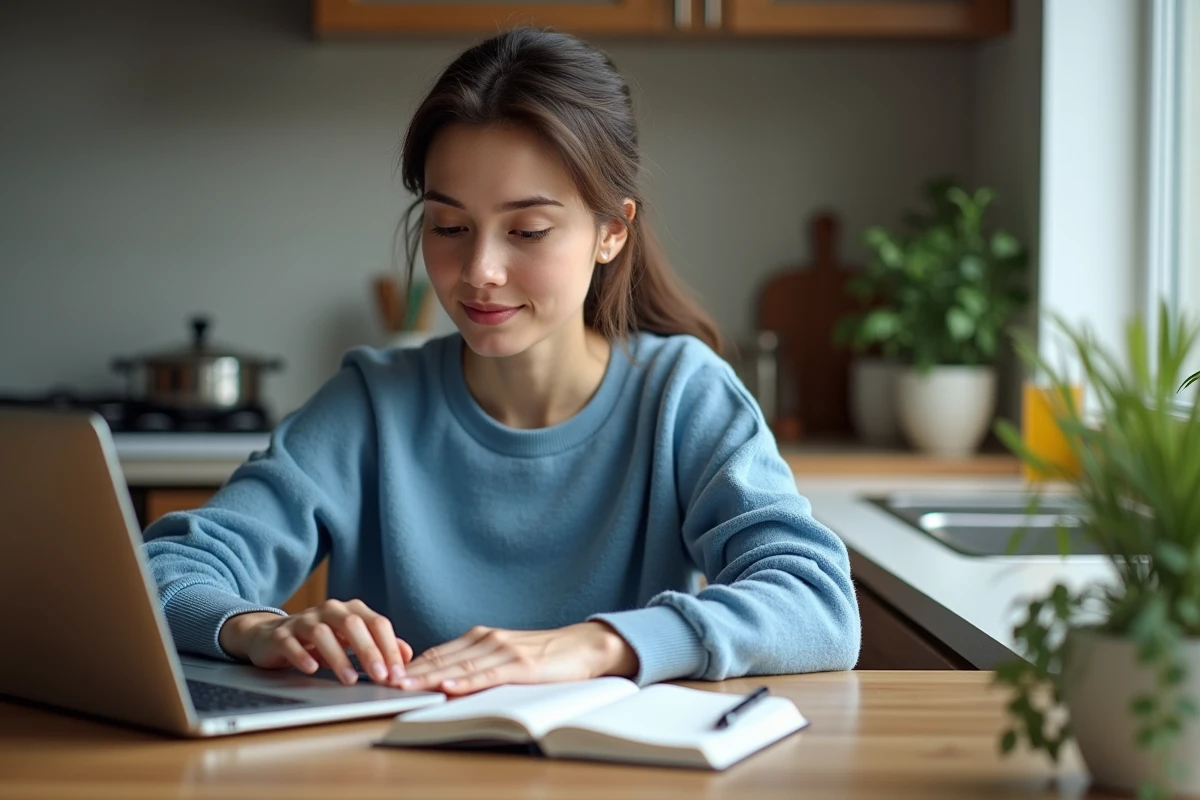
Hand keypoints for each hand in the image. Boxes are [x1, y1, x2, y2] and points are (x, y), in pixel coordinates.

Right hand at [218, 599, 413, 686]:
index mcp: (352, 611)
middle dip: (370, 651)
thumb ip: (379, 645)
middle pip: (353, 625)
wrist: (271, 637)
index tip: (398, 674)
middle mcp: (330, 610)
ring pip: (323, 633)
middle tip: (381, 677)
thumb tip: (407, 655)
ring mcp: (304, 620)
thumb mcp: (351, 642)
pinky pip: (291, 643)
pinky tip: (312, 670)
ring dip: (339, 657)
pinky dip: (303, 656)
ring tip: (350, 680)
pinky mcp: (280, 635)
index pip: (378, 624)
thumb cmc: (319, 641)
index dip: (390, 647)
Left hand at [397, 621, 638, 695]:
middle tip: (384, 682)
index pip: (438, 652)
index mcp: (482, 637)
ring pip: (459, 667)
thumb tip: (448, 679)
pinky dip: (465, 682)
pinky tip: (448, 686)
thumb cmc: (546, 655)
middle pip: (441, 658)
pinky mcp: (521, 666)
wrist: (584, 646)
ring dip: (429, 677)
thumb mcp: (506, 654)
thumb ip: (479, 663)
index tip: (388, 676)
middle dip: (411, 672)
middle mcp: (487, 640)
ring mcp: (503, 651)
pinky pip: (487, 675)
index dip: (412, 665)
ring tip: (405, 687)